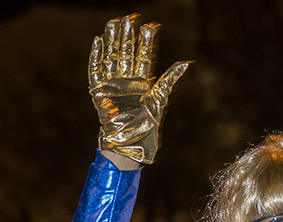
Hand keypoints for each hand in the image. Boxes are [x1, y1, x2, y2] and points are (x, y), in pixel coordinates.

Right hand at [89, 14, 190, 163]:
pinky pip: (96, 69)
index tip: (149, 25)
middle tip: (129, 17)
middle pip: (126, 53)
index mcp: (143, 82)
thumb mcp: (160, 98)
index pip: (144, 57)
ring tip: (113, 22)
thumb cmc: (147, 126)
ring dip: (112, 40)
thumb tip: (186, 62)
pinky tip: (98, 41)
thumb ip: (170, 79)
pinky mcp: (99, 90)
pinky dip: (96, 56)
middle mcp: (127, 80)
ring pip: (111, 57)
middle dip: (128, 36)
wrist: (130, 143)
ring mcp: (113, 84)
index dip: (145, 42)